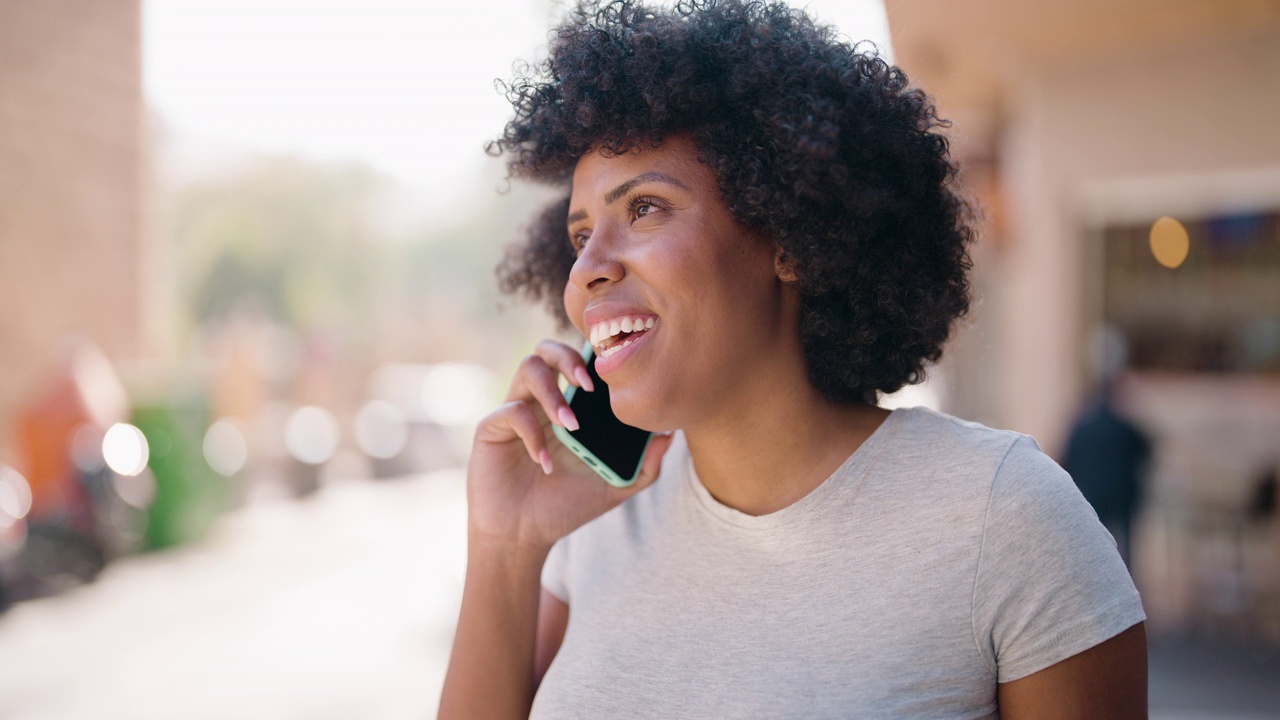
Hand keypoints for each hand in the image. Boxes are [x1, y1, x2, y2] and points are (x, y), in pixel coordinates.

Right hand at [467, 340, 672, 551]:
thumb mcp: (615, 487)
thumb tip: (671, 434)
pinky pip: (511, 411)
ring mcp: (515, 411)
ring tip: (570, 425)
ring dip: (553, 393)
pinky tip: (546, 463)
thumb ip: (645, 465)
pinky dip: (532, 433)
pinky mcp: (493, 428)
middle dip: (569, 357)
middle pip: (548, 349)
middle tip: (588, 384)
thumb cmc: (566, 507)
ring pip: (528, 368)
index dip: (593, 356)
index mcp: (568, 406)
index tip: (614, 372)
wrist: (524, 535)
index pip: (579, 362)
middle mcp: (540, 401)